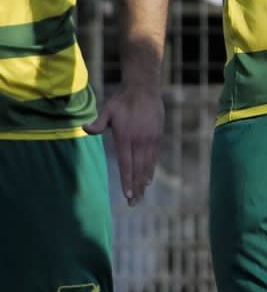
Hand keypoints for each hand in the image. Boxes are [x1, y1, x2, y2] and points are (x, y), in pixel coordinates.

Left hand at [87, 81, 162, 204]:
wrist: (144, 89)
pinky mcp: (157, 137)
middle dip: (136, 187)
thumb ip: (98, 122)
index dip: (127, 180)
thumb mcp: (108, 110)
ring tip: (141, 195)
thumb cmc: (122, 100)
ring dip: (144, 182)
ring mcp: (150, 140)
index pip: (127, 164)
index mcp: (127, 137)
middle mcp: (140, 141)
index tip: (128, 194)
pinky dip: (151, 170)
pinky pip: (154, 158)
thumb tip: (85, 129)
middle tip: (134, 203)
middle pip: (139, 169)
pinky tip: (148, 179)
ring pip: (147, 166)